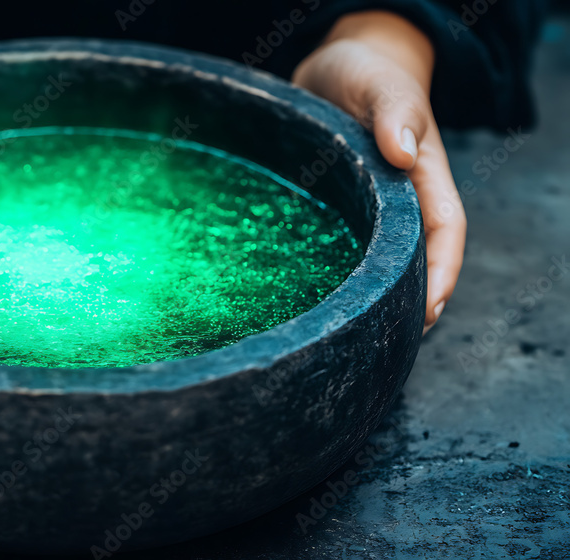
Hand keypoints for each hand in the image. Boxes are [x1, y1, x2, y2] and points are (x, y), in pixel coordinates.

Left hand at [292, 10, 465, 333]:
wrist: (337, 66)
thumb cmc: (365, 74)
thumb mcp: (380, 84)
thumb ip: (395, 111)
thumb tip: (402, 153)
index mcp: (422, 175)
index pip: (444, 231)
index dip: (441, 273)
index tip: (429, 311)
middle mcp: (400, 198)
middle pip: (416, 257)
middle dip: (410, 299)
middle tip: (386, 340)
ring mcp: (369, 206)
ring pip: (380, 258)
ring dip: (376, 293)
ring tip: (353, 334)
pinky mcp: (337, 208)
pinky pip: (345, 247)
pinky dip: (341, 274)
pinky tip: (319, 300)